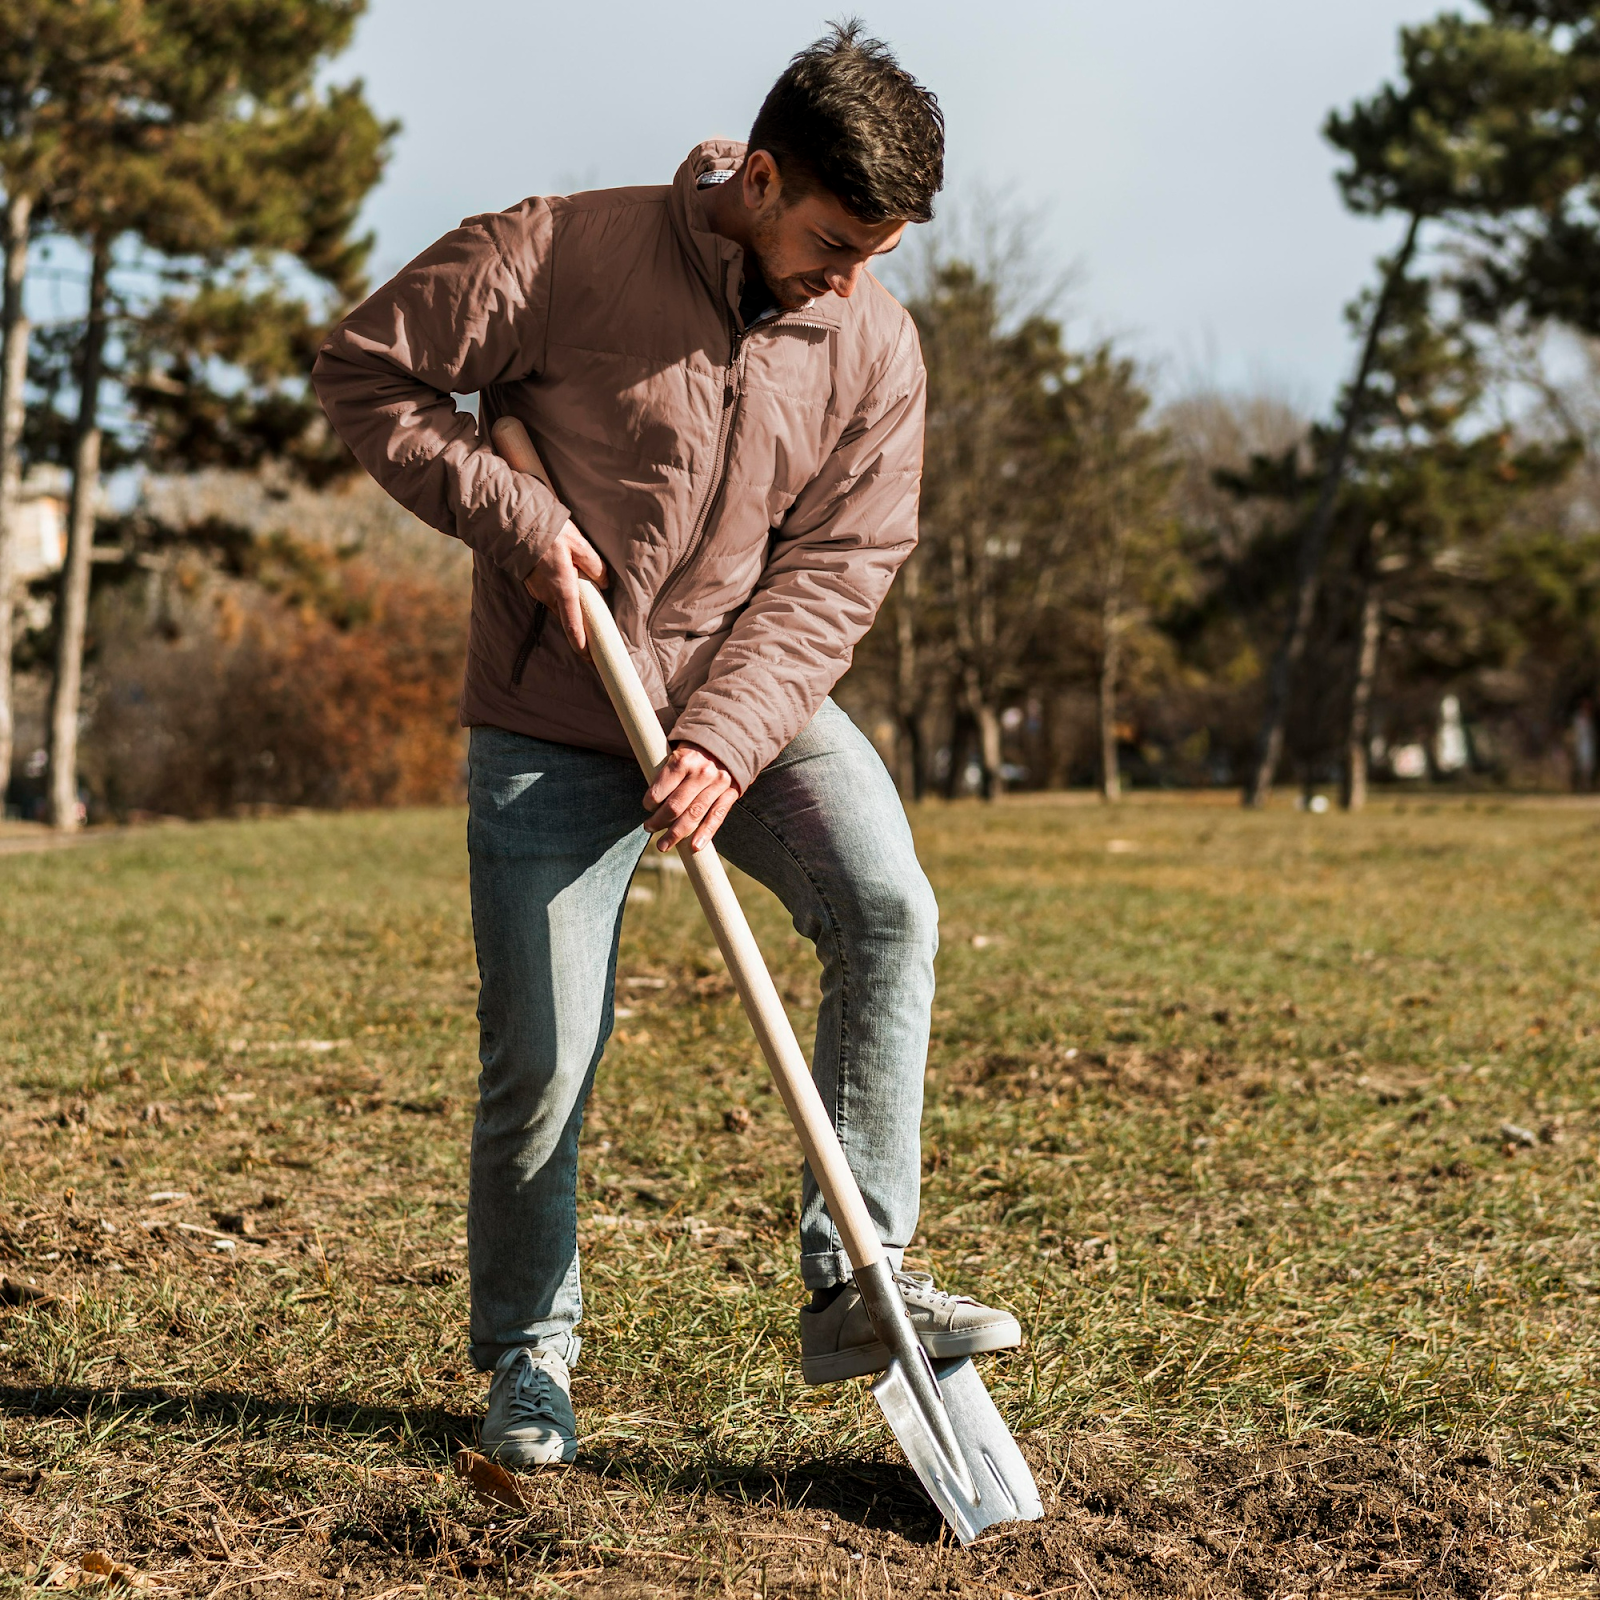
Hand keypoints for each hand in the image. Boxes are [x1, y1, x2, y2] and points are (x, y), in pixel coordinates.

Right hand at [524, 520, 606, 653]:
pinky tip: (568, 591)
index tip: (589, 658)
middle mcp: (549, 594)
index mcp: (563, 588)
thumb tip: (605, 582)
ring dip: (570, 613)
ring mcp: (538, 590)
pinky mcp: (533, 584)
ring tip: (585, 614)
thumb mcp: (579, 544)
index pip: (573, 624)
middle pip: (567, 619)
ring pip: (559, 608)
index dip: (581, 644)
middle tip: (594, 642)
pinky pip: (550, 598)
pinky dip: (561, 600)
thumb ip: (595, 565)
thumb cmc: (550, 533)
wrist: (518, 525)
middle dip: (579, 631)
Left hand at [644, 743, 739, 852]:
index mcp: (683, 760)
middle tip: (649, 829)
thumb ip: (666, 775)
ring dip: (676, 834)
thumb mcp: (677, 753)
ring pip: (694, 815)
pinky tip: (695, 847)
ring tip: (663, 845)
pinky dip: (705, 833)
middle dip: (658, 822)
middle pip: (675, 807)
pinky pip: (716, 817)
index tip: (647, 807)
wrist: (728, 742)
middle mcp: (701, 772)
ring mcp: (717, 784)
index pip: (660, 791)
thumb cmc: (694, 753)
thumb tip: (652, 804)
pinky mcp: (730, 793)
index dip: (649, 803)